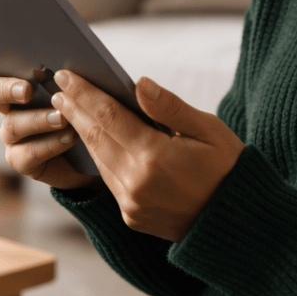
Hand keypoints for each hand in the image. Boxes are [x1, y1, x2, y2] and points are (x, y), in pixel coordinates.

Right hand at [0, 31, 99, 190]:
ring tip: (63, 117)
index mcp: (22, 79)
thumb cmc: (90, 108)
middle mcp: (9, 105)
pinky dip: (50, 144)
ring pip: (11, 125)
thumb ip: (75, 70)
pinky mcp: (23, 160)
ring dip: (38, 119)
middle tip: (27, 89)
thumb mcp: (86, 84)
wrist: (102, 151)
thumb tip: (78, 53)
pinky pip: (27, 153)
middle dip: (5, 88)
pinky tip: (69, 137)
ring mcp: (13, 134)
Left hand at [50, 70, 244, 241]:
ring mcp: (131, 203)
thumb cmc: (228, 167)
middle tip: (59, 86)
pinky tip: (95, 140)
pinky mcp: (131, 216)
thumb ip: (170, 108)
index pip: (110, 117)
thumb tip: (139, 83)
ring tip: (70, 109)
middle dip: (75, 110)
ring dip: (82, 132)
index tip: (68, 76)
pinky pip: (109, 179)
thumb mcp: (208, 130)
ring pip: (98, 159)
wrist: (236, 219)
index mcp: (155, 157)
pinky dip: (99, 155)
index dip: (86, 94)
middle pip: (96, 137)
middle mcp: (136, 182)